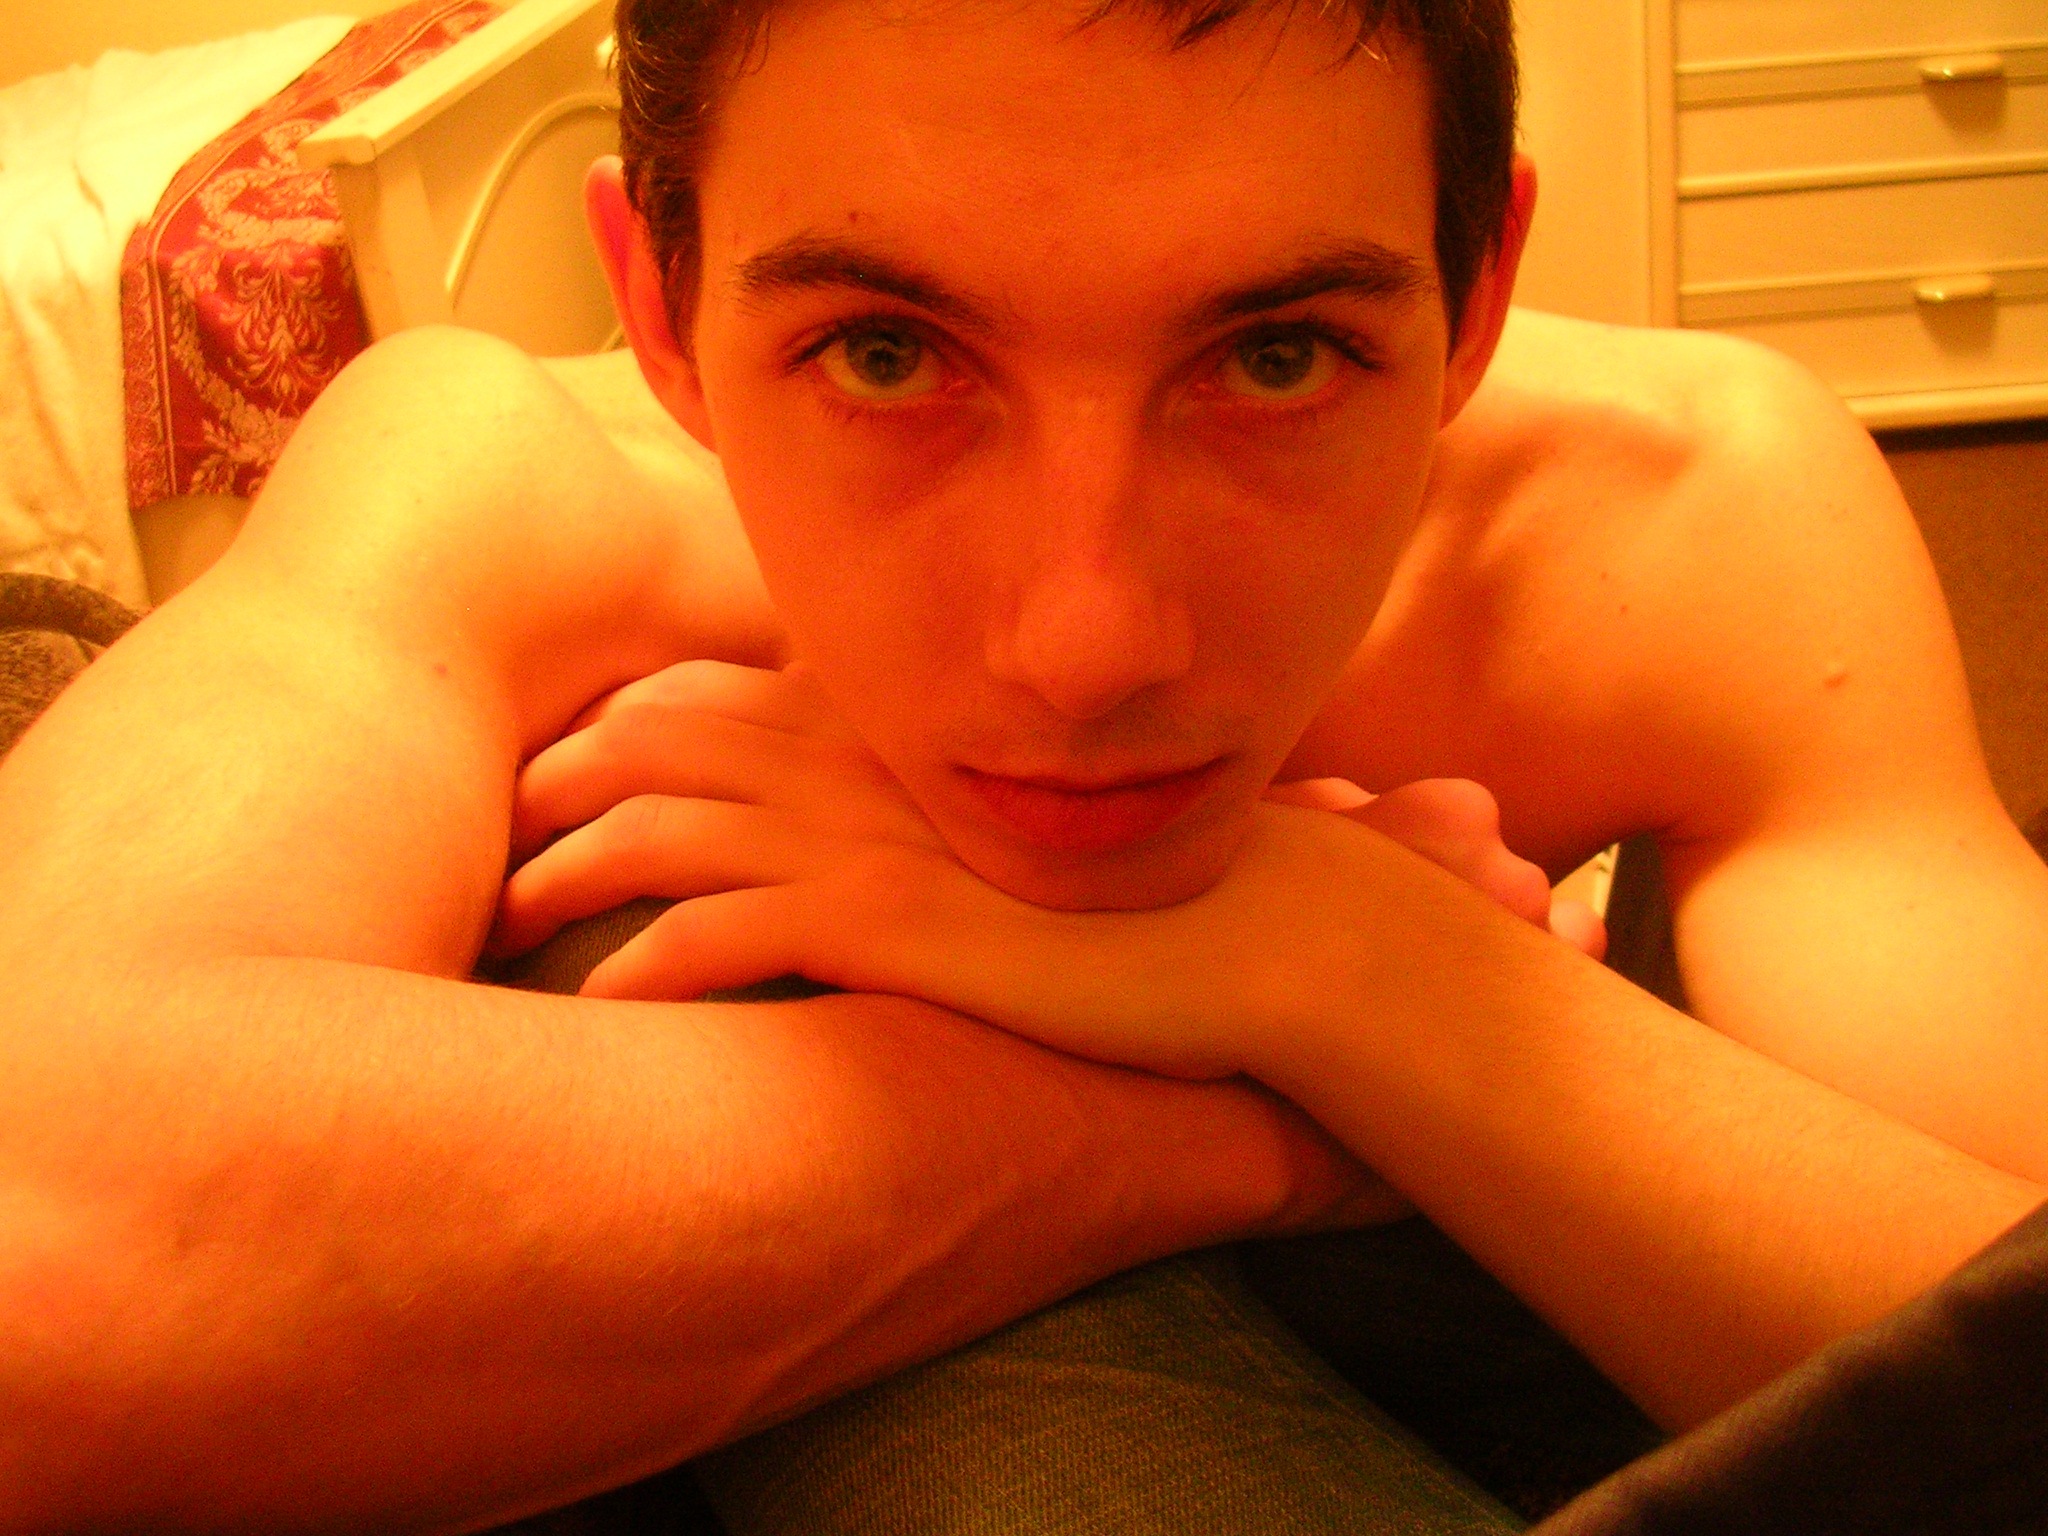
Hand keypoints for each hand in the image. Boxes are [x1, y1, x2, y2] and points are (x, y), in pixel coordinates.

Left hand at [490, 663, 1601, 1084]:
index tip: (564, 759)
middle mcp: (867, 766)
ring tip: (509, 909)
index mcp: (896, 731)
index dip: (625, 723)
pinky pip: (728, 936)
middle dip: (565, 779)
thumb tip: (884, 827)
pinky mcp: (891, 925)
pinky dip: (651, 962)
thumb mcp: (1029, 818)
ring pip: (672, 833)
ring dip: (573, 867)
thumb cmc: (1146, 882)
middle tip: (499, 821)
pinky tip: (603, 996)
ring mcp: (874, 840)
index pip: (722, 699)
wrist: (1254, 929)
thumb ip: (941, 802)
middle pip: (667, 746)